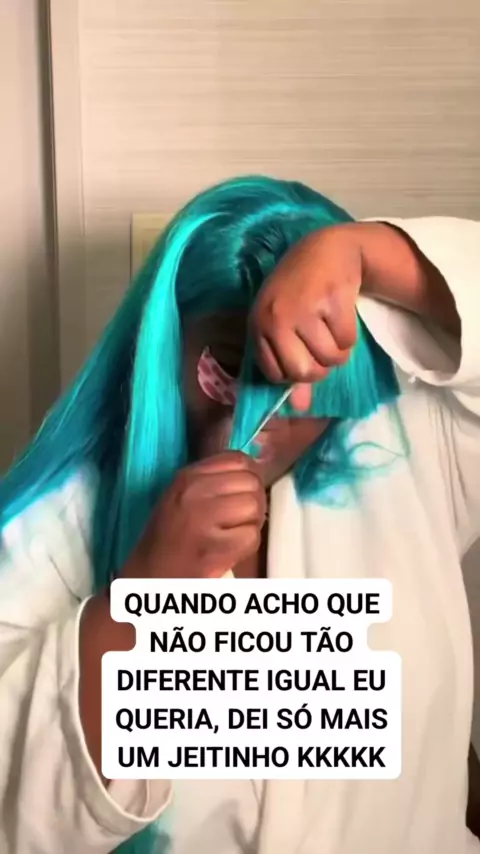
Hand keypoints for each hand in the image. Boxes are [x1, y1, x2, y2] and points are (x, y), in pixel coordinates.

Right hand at [124, 452, 266, 579]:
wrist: (149, 576)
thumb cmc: (168, 539)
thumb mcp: (182, 496)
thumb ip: (214, 479)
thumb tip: (254, 468)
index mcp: (186, 477)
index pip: (238, 459)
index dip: (250, 476)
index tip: (243, 492)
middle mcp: (193, 493)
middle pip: (251, 483)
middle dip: (254, 501)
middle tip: (240, 519)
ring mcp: (202, 519)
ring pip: (254, 508)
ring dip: (251, 524)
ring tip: (232, 535)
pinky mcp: (213, 548)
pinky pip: (251, 537)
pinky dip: (246, 547)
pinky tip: (228, 551)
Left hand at [250, 224, 362, 410]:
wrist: (325, 250)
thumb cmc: (299, 293)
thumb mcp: (284, 327)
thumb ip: (290, 366)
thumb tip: (300, 407)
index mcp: (258, 326)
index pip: (277, 375)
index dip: (295, 373)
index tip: (302, 355)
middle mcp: (276, 318)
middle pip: (305, 372)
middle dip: (320, 368)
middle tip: (321, 347)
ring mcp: (304, 308)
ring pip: (330, 359)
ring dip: (338, 352)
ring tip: (331, 330)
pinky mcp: (332, 300)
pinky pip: (347, 341)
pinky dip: (350, 336)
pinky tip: (340, 315)